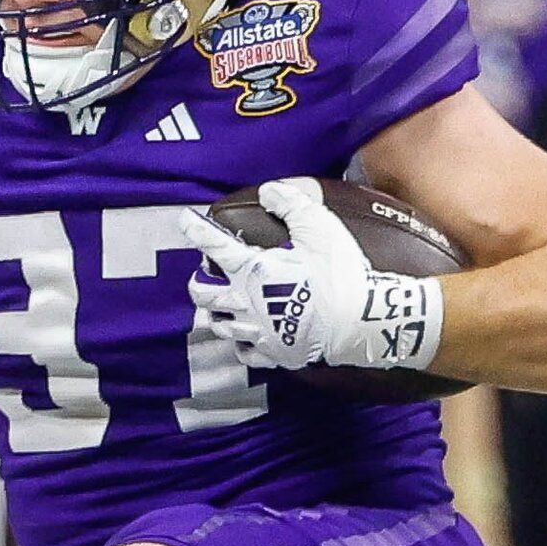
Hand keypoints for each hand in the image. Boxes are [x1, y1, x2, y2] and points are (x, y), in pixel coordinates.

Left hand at [183, 177, 443, 374]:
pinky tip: (246, 337)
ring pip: (220, 326)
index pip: (214, 244)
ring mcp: (258, 332)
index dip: (195, 229)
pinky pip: (245, 354)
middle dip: (197, 283)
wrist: (360, 322)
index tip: (186, 221)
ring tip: (219, 308)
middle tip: (202, 276)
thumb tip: (268, 192)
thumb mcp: (318, 226)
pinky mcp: (274, 353)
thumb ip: (290, 204)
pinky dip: (241, 345)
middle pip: (203, 295)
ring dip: (216, 314)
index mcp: (252, 269)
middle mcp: (246, 303)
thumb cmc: (339, 273)